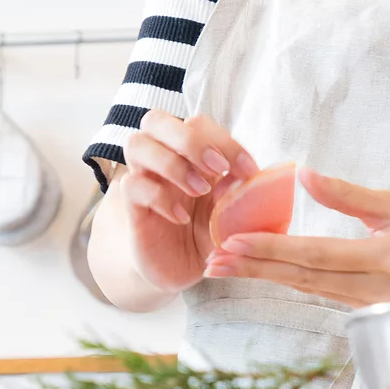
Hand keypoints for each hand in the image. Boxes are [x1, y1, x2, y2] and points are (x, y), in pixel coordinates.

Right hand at [113, 110, 258, 294]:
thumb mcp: (233, 212)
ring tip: (199, 190)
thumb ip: (244, 192)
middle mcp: (161, 158)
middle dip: (190, 140)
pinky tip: (180, 216)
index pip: (197, 123)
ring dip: (172, 163)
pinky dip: (159, 197)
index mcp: (188, 153)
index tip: (248, 170)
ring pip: (136, 144)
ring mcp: (144, 179)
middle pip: (156, 120)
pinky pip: (132, 185)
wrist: (180, 268)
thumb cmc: (207, 232)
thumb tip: (257, 175)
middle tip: (217, 168)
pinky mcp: (132, 206)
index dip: (223, 140)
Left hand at [203, 167, 389, 305]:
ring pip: (310, 292)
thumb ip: (350, 195)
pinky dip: (294, 284)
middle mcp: (376, 291)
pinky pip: (326, 297)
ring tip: (229, 269)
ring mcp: (375, 308)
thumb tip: (305, 174)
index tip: (230, 244)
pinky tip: (269, 275)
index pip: (313, 255)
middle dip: (254, 270)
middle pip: (302, 280)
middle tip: (213, 263)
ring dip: (267, 279)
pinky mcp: (374, 313)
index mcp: (384, 260)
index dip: (269, 251)